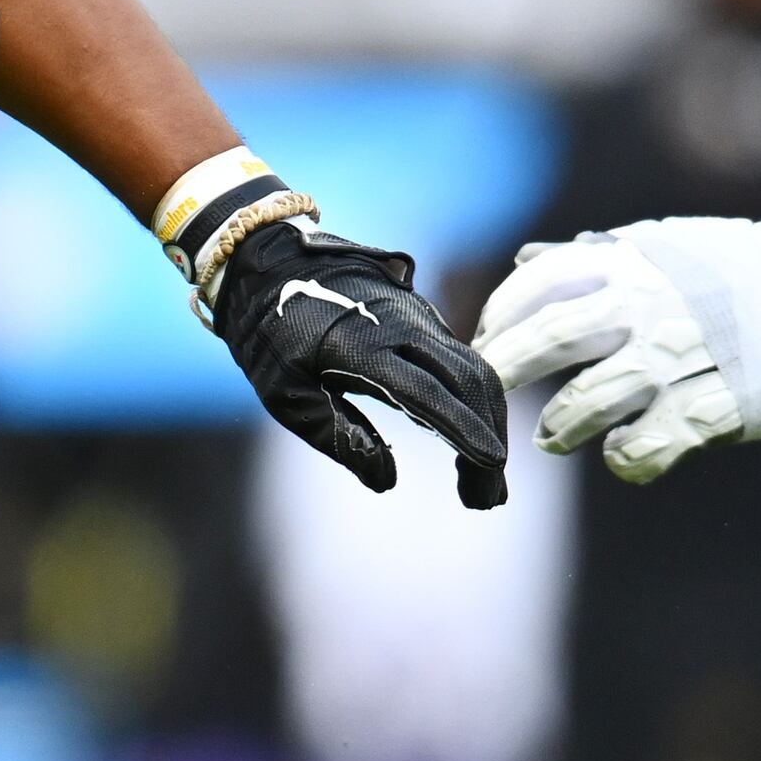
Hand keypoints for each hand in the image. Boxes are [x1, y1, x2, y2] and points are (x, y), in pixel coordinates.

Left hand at [211, 216, 508, 504]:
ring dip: (488, 422)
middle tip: (488, 499)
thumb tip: (385, 479)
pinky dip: (474, 401)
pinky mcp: (423, 320)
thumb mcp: (282, 391)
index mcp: (364, 346)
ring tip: (482, 481)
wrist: (269, 261)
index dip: (463, 430)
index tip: (491, 466)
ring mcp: (419, 318)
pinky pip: (463, 360)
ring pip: (474, 369)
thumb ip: (335, 434)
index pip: (428, 393)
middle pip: (469, 381)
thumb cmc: (268, 332)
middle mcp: (403, 326)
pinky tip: (469, 437)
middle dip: (487, 439)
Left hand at [473, 220, 760, 483]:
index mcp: (636, 261)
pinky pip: (652, 444)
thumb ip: (598, 259)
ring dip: (562, 426)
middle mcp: (653, 304)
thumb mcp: (670, 247)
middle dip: (503, 373)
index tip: (483, 346)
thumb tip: (527, 260)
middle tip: (485, 400)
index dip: (500, 317)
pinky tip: (621, 454)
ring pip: (592, 398)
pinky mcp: (722, 405)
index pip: (541, 284)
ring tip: (553, 439)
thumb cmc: (743, 275)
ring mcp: (687, 355)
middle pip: (551, 339)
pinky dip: (626, 457)